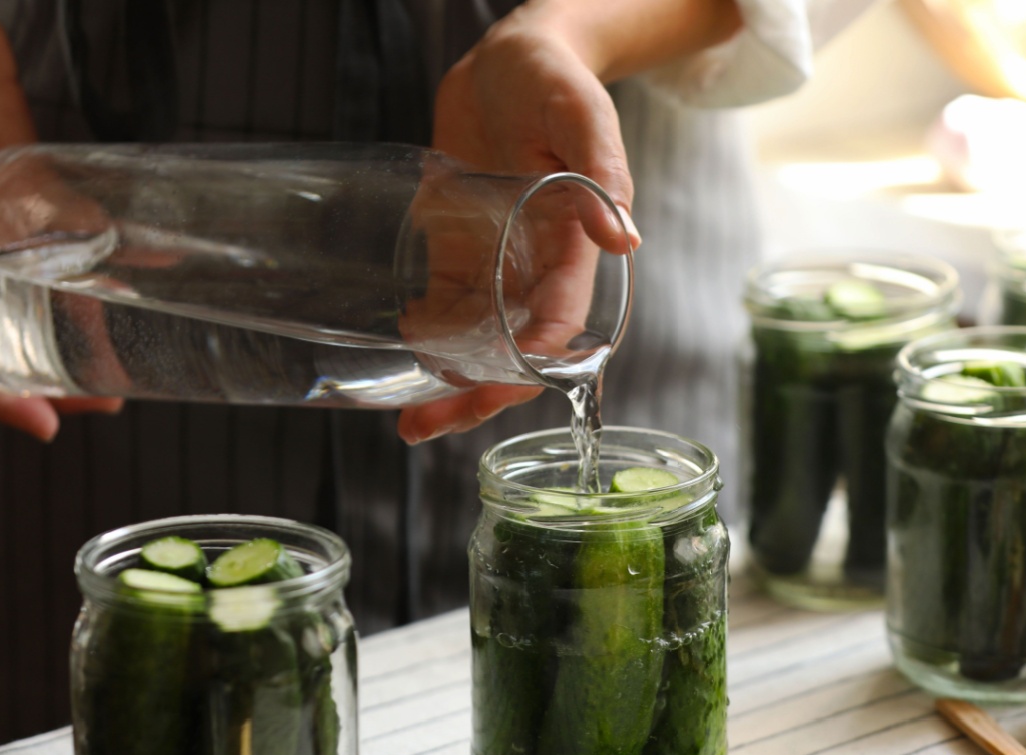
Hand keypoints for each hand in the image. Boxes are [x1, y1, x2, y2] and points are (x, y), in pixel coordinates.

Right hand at [0, 0, 119, 440]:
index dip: (0, 394)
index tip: (46, 428)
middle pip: (13, 334)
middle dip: (55, 375)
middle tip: (107, 403)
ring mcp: (6, 226)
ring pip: (47, 296)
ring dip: (83, 331)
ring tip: (129, 361)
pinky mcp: (37, 191)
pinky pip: (78, 237)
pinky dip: (112, 258)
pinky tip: (152, 269)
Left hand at [398, 3, 640, 443]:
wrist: (509, 58)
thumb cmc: (552, 77)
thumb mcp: (579, 112)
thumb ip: (602, 170)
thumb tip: (624, 237)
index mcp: (574, 242)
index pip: (559, 320)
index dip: (530, 361)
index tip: (493, 388)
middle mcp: (538, 264)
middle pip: (515, 351)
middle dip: (480, 394)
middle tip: (427, 426)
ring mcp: (498, 261)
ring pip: (478, 341)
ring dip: (448, 383)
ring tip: (408, 422)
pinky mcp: (462, 247)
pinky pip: (447, 307)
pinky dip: (429, 338)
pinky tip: (402, 356)